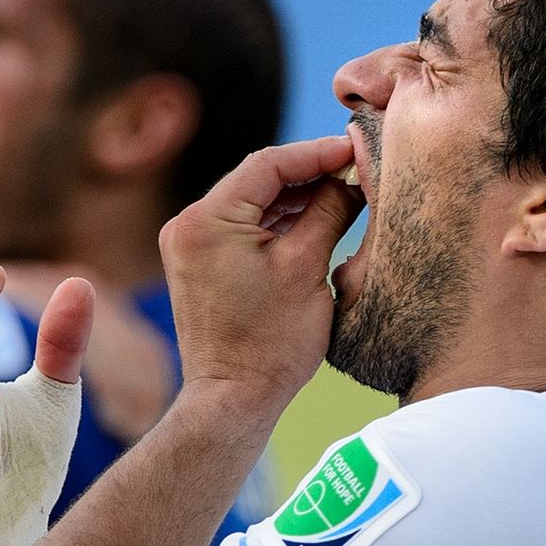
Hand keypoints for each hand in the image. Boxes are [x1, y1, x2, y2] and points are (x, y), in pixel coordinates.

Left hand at [160, 134, 362, 410]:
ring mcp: (190, 244)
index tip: (355, 146)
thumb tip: (353, 173)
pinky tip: (318, 216)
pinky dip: (278, 222)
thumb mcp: (307, 267)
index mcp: (206, 220)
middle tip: (357, 165)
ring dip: (296, 197)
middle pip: (257, 180)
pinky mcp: (199, 263)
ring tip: (346, 189)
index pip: (267, 164)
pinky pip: (243, 227)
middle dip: (309, 173)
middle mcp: (187, 225)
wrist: (233, 399)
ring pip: (252, 203)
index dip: (317, 152)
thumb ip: (329, 210)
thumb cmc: (271, 343)